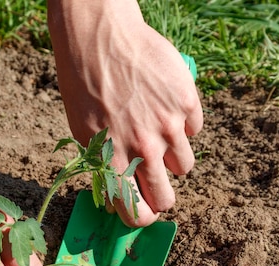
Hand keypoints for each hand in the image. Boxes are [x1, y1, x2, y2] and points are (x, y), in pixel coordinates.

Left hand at [48, 0, 202, 226]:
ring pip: (185, 166)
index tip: (145, 210)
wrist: (99, 37)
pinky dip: (184, 124)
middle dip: (162, 194)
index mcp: (111, 162)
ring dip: (174, 157)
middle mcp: (142, 150)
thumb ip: (105, 165)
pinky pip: (195, 129)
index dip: (142, 216)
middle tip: (157, 179)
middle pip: (167, 198)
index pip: (135, 214)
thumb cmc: (83, 85)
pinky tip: (165, 106)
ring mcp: (168, 127)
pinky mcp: (186, 103)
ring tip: (159, 134)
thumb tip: (122, 193)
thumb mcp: (83, 132)